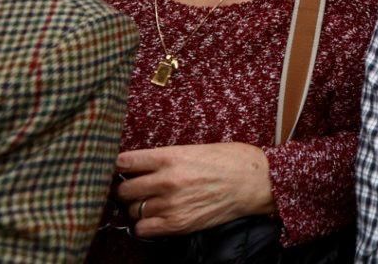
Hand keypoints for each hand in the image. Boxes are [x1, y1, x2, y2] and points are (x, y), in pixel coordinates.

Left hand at [114, 142, 273, 237]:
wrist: (257, 182)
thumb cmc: (233, 160)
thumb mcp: (198, 148)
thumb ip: (169, 157)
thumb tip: (145, 165)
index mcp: (171, 156)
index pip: (125, 162)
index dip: (120, 165)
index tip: (123, 168)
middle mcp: (166, 180)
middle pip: (124, 189)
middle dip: (129, 189)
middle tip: (138, 189)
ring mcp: (171, 204)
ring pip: (133, 210)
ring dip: (139, 208)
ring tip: (152, 203)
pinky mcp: (178, 224)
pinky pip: (143, 229)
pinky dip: (146, 225)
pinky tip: (157, 218)